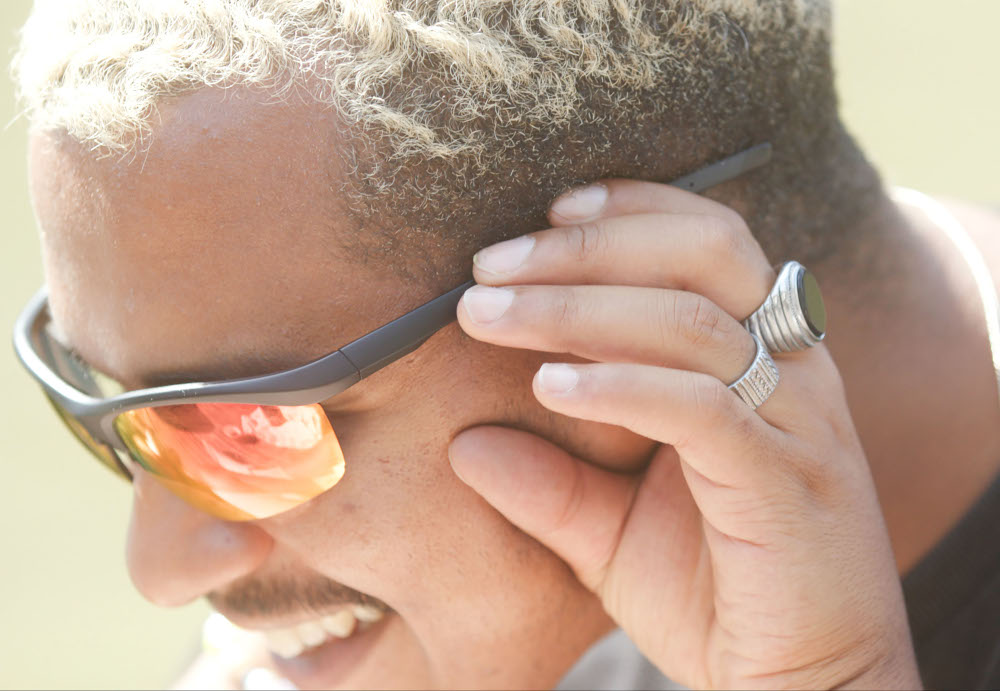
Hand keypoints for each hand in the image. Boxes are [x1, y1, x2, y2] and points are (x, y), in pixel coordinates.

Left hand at [449, 181, 920, 688]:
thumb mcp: (612, 532)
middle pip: (704, 255)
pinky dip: (621, 384)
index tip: (543, 214)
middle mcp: (790, 372)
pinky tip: (550, 385)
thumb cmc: (713, 594)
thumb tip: (465, 444)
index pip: (708, 241)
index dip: (630, 210)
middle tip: (487, 266)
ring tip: (488, 314)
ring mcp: (796, 423)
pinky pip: (702, 408)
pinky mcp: (786, 482)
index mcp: (761, 357)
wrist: (804, 686)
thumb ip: (549, 485)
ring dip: (578, 307)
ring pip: (693, 321)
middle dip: (587, 247)